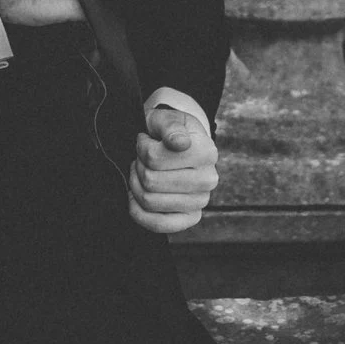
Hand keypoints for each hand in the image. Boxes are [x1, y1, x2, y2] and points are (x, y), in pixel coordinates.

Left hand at [127, 94, 217, 233]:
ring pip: (149, 201)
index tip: (146, 141)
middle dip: (138, 168)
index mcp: (206, 152)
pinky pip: (159, 225)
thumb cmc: (170, 132)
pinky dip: (139, 212)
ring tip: (142, 173)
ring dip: (136, 186)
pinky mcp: (191, 218)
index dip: (142, 148)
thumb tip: (179, 143)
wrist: (182, 145)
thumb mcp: (167, 118)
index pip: (153, 158)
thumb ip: (171, 126)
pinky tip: (136, 198)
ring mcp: (201, 201)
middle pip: (150, 181)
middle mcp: (208, 179)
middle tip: (142, 158)